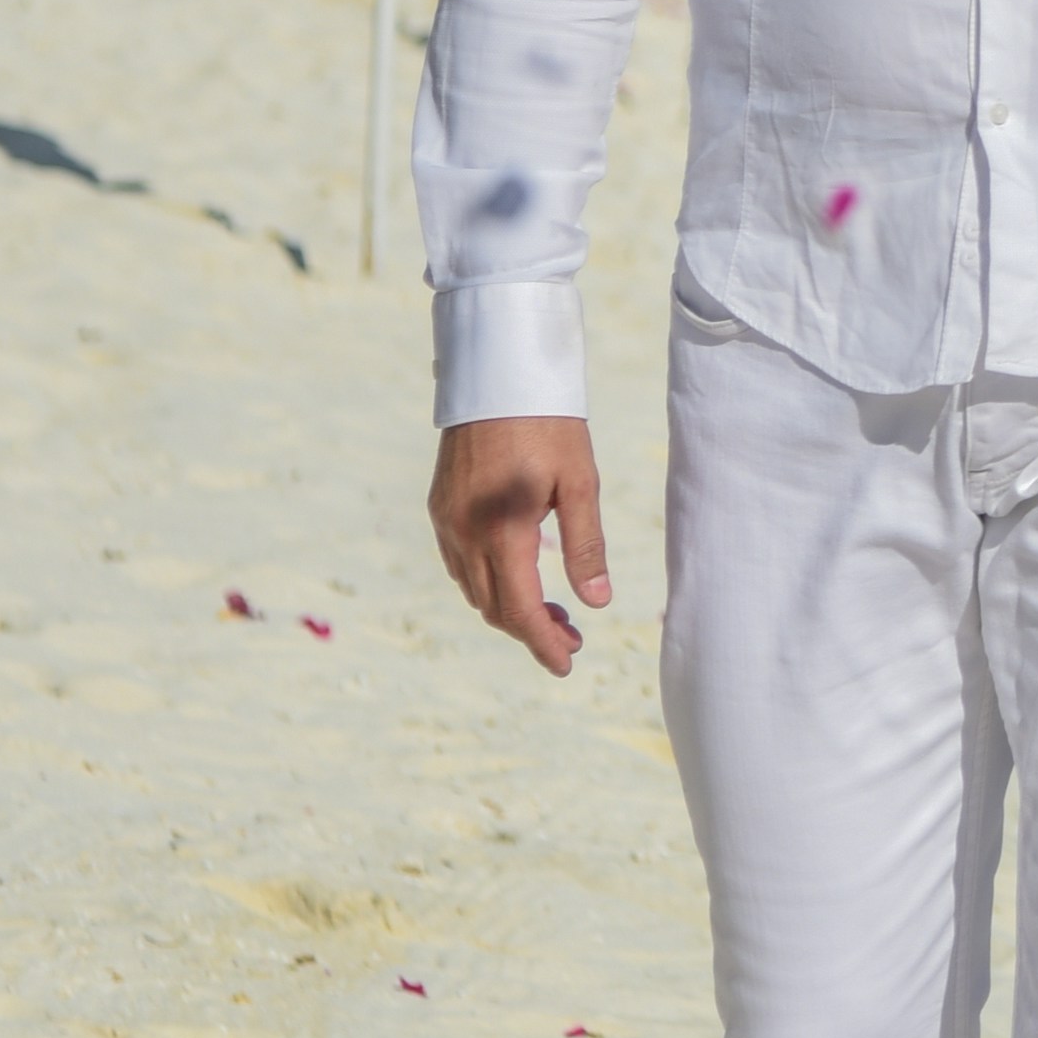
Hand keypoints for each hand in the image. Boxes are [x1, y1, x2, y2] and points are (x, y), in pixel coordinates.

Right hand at [430, 414, 610, 675]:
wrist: (497, 373)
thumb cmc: (549, 423)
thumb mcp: (580, 482)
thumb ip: (586, 545)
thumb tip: (597, 602)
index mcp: (504, 530)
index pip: (519, 609)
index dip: (543, 643)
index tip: (567, 664)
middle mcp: (465, 532)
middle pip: (494, 608)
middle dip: (531, 631)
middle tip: (573, 638)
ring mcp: (447, 521)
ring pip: (473, 589)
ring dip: (509, 609)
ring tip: (553, 612)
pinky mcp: (440, 507)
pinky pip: (459, 564)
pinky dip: (487, 583)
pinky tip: (518, 576)